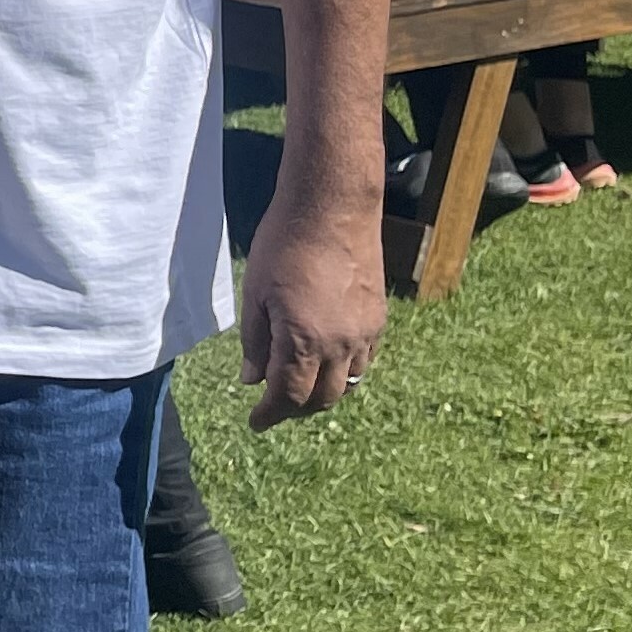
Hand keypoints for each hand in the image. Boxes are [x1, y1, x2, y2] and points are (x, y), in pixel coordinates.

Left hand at [236, 200, 386, 429]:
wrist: (333, 208)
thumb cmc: (283, 245)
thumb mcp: (255, 293)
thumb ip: (255, 342)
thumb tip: (252, 380)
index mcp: (304, 340)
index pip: (288, 396)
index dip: (270, 414)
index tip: (256, 422)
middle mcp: (340, 344)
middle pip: (321, 398)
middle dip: (296, 409)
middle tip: (275, 407)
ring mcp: (364, 332)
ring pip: (348, 383)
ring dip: (323, 392)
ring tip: (301, 387)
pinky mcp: (379, 317)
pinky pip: (365, 360)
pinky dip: (346, 371)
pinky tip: (328, 362)